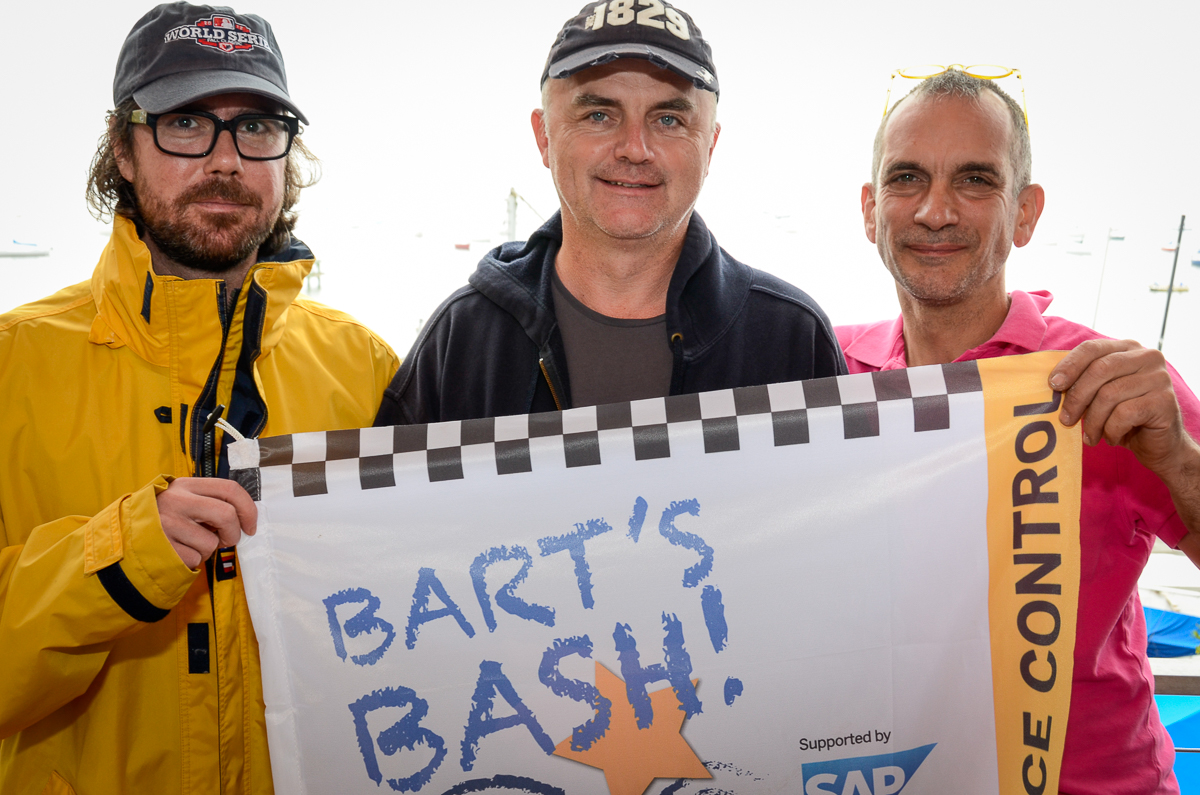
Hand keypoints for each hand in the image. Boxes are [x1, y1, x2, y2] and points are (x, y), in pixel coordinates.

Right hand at [156, 478, 256, 569]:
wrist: (121, 535)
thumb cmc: (160, 518)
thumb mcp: (181, 499)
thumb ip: (207, 502)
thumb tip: (243, 518)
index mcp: (185, 485)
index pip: (230, 489)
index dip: (248, 509)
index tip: (251, 525)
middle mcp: (176, 501)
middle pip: (226, 515)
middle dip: (233, 533)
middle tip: (227, 540)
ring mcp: (167, 524)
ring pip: (211, 543)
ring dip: (207, 550)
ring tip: (189, 544)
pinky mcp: (162, 547)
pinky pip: (195, 559)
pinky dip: (192, 560)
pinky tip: (177, 552)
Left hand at [1049, 339, 1194, 476]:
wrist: (1159, 445)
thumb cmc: (1123, 418)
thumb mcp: (1100, 395)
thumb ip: (1084, 382)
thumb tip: (1053, 384)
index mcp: (1128, 348)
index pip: (1092, 348)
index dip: (1069, 365)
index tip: (1053, 385)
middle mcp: (1147, 357)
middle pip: (1099, 369)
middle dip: (1076, 397)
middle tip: (1065, 420)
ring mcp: (1159, 377)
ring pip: (1109, 394)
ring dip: (1093, 420)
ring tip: (1090, 436)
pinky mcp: (1165, 401)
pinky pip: (1124, 413)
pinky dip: (1111, 430)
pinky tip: (1111, 438)